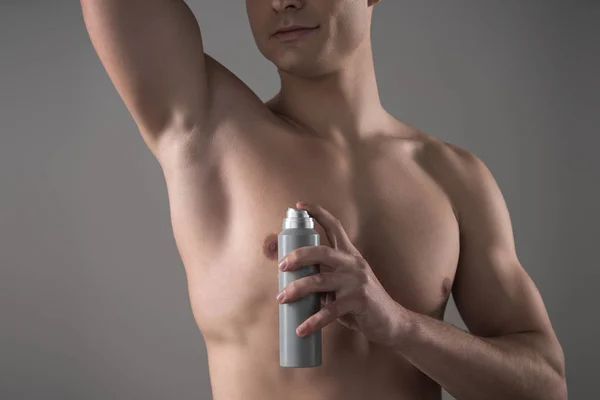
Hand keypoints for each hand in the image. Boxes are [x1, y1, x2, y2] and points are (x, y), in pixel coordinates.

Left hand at [277, 201, 408, 346]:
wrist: (392, 322)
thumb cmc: (362, 303)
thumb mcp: (345, 284)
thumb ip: (325, 278)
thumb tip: (293, 280)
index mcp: (350, 255)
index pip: (334, 226)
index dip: (317, 213)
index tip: (299, 205)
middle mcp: (354, 263)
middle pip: (321, 251)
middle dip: (298, 256)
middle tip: (281, 266)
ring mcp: (357, 281)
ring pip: (320, 280)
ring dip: (297, 289)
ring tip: (282, 298)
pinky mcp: (359, 301)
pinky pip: (329, 311)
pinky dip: (313, 321)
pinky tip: (302, 329)